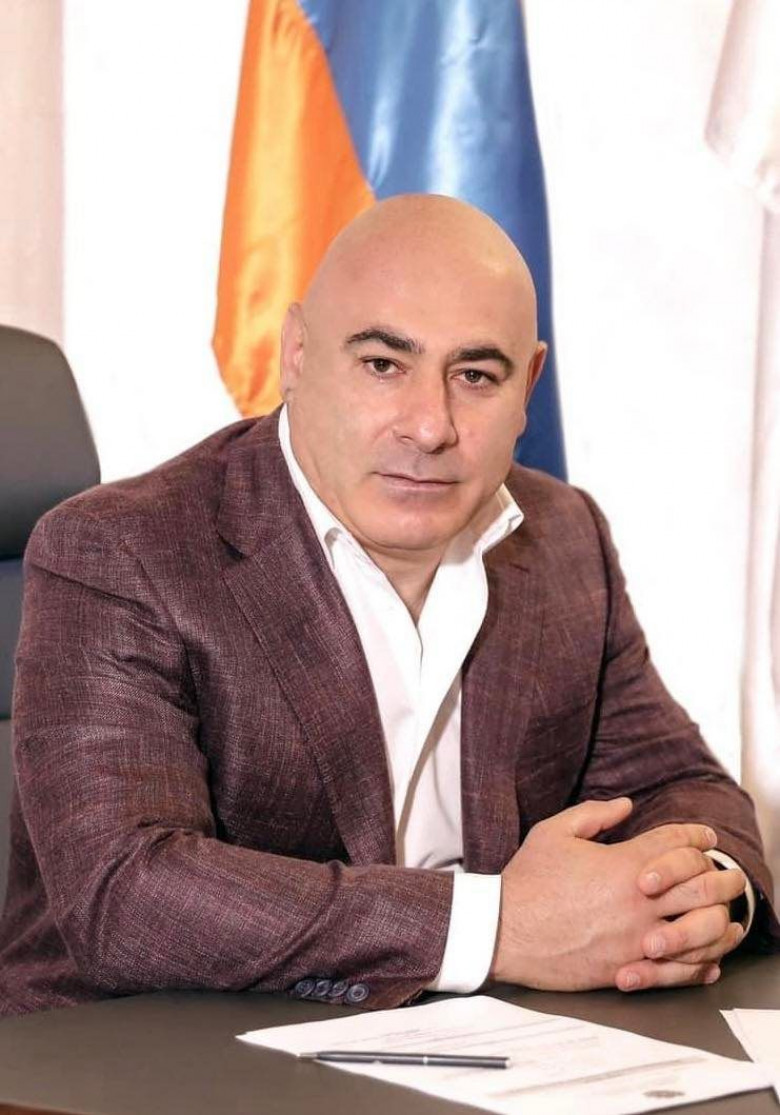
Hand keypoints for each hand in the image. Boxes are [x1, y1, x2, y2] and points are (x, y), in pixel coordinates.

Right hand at [489, 798, 721, 991]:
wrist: (503, 930)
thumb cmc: (527, 880)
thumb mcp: (555, 831)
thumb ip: (595, 813)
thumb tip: (626, 805)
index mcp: (623, 864)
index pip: (678, 843)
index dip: (696, 835)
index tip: (705, 836)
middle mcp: (638, 902)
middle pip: (702, 885)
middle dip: (720, 875)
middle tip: (724, 873)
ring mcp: (637, 939)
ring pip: (701, 931)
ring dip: (718, 920)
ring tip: (723, 915)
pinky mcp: (629, 969)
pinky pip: (680, 971)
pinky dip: (701, 964)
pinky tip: (706, 958)